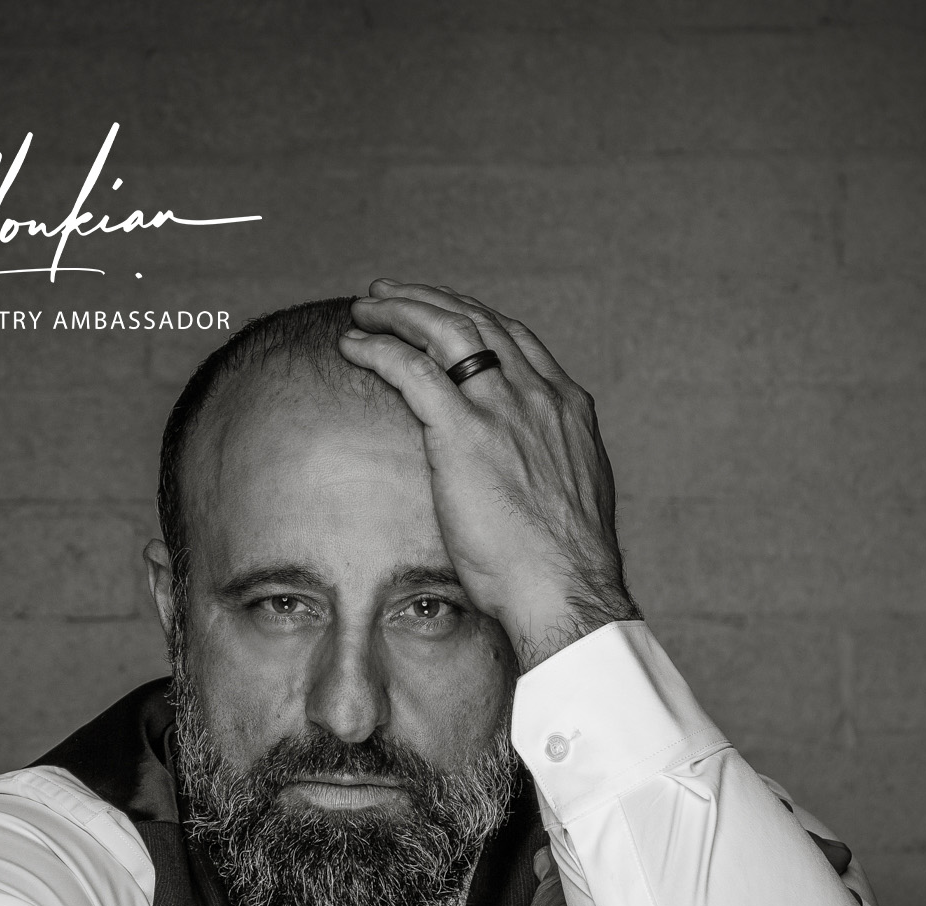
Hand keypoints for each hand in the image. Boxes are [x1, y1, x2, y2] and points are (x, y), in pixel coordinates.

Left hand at [340, 279, 638, 669]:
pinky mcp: (463, 433)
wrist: (567, 589)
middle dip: (428, 301)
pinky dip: (379, 350)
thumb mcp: (572, 497)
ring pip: (444, 330)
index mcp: (566, 407)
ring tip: (365, 311)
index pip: (514, 338)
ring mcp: (502, 409)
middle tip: (390, 296)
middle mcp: (538, 395)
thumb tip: (536, 472)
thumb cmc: (565, 566)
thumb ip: (551, 466)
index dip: (472, 318)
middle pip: (477, 321)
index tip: (442, 314)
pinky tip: (353, 348)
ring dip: (398, 312)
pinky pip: (412, 371)